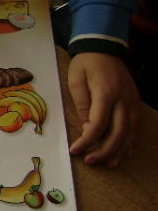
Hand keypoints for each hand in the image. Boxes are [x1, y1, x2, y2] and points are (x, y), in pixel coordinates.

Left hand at [67, 52, 139, 167]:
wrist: (103, 46)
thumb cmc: (85, 63)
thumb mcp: (76, 80)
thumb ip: (82, 104)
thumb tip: (88, 128)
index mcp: (105, 93)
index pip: (99, 124)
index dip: (88, 140)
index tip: (76, 150)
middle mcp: (122, 98)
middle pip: (118, 132)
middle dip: (105, 150)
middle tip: (90, 161)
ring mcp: (131, 100)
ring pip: (130, 131)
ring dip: (120, 150)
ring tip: (110, 164)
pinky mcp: (134, 100)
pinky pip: (135, 124)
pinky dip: (131, 140)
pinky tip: (125, 152)